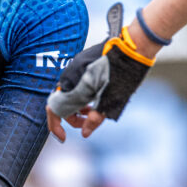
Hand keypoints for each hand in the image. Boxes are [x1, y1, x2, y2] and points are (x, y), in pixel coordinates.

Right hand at [46, 3, 154, 140]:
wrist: (132, 48)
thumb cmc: (122, 74)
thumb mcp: (110, 101)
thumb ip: (95, 118)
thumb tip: (85, 133)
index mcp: (73, 85)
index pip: (54, 109)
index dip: (55, 126)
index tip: (63, 138)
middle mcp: (69, 75)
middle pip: (62, 102)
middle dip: (71, 117)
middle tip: (87, 124)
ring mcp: (74, 67)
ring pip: (69, 93)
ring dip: (76, 106)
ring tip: (91, 112)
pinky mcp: (82, 62)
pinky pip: (75, 83)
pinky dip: (81, 95)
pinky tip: (94, 98)